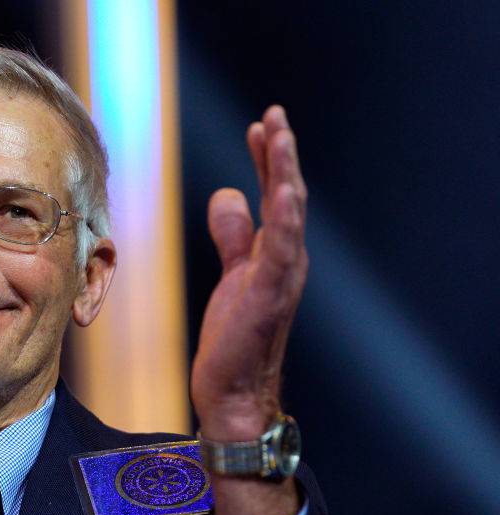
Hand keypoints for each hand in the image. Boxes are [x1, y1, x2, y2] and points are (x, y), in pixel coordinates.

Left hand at [189, 106, 307, 514]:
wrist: (234, 392)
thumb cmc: (235, 339)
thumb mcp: (231, 276)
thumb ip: (234, 237)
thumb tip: (229, 194)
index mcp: (274, 254)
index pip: (275, 197)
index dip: (270, 160)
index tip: (260, 126)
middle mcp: (285, 261)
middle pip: (286, 197)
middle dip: (280, 155)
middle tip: (273, 116)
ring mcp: (280, 278)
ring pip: (289, 215)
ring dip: (285, 174)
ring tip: (278, 135)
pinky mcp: (268, 297)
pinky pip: (281, 250)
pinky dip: (285, 218)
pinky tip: (283, 189)